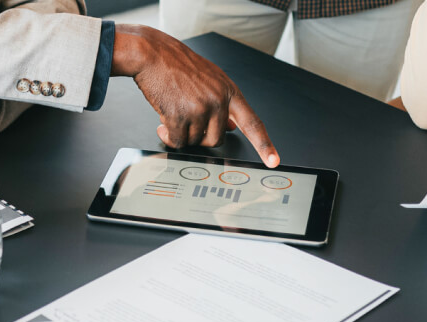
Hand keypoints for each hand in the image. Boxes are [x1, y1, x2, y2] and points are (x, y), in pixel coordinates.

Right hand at [111, 24, 279, 167]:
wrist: (153, 54)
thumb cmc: (178, 65)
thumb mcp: (211, 79)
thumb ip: (224, 103)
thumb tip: (232, 127)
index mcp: (229, 91)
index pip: (252, 122)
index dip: (264, 145)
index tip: (273, 161)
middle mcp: (218, 100)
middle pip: (216, 140)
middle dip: (201, 137)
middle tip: (188, 122)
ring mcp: (200, 108)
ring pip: (195, 142)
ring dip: (182, 134)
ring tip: (173, 113)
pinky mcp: (180, 116)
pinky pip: (177, 141)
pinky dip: (168, 136)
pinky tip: (163, 122)